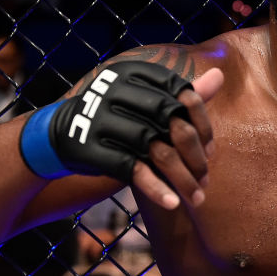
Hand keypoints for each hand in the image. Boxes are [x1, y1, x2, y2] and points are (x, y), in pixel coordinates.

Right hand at [20, 61, 223, 208]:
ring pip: (156, 150)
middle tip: (207, 178)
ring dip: (181, 178)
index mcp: (134, 73)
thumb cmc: (115, 120)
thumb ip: (181, 94)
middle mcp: (117, 90)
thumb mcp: (145, 103)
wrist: (57, 137)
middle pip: (173, 123)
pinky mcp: (90, 147)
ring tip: (197, 198)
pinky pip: (131, 169)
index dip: (203, 125)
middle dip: (195, 154)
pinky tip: (172, 203)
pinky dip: (154, 187)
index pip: (184, 96)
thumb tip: (219, 75)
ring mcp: (101, 118)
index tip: (211, 151)